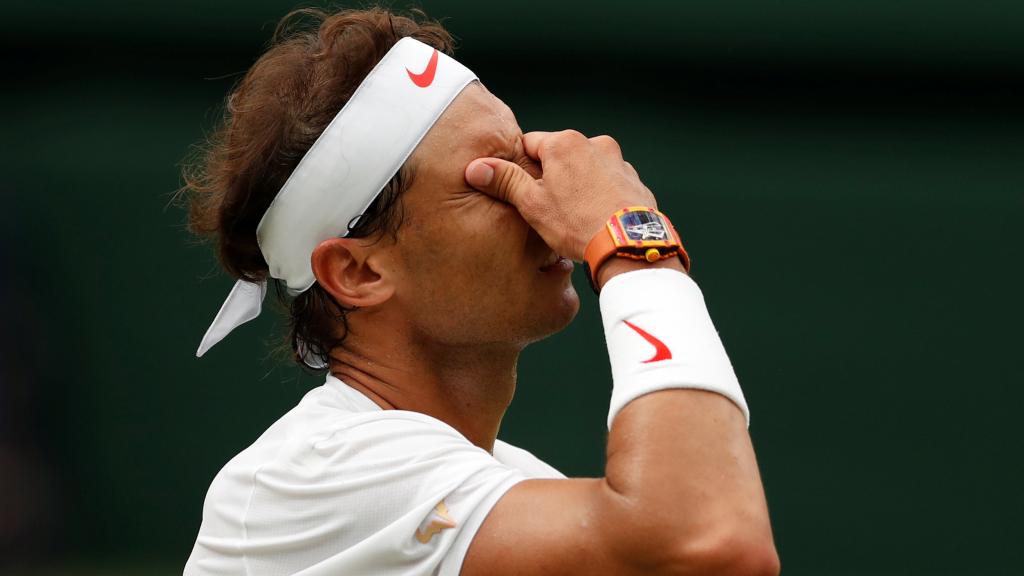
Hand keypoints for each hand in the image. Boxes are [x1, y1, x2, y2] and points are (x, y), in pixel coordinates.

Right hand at [464, 130, 656, 260]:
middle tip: (547, 207)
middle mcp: (594, 144)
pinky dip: (600, 195)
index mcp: (565, 143)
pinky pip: (608, 183)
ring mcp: (618, 161)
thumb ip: (506, 181)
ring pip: (586, 169)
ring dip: (577, 185)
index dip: (521, 167)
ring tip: (573, 216)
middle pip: (560, 156)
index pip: (529, 143)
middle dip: (551, 177)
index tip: (521, 188)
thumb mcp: (532, 203)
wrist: (626, 244)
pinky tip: (595, 218)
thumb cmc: (577, 223)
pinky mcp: (633, 180)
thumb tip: (476, 168)